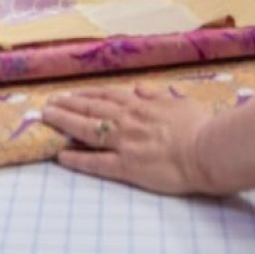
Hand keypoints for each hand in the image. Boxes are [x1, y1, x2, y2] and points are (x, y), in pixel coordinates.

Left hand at [42, 87, 220, 195]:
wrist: (207, 149)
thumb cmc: (198, 126)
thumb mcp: (178, 101)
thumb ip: (156, 95)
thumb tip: (139, 88)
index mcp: (140, 104)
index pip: (105, 96)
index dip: (85, 94)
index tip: (70, 93)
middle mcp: (127, 119)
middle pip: (90, 109)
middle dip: (67, 105)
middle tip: (48, 103)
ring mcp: (124, 142)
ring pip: (87, 130)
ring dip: (65, 123)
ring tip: (47, 119)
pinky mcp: (127, 166)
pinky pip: (97, 162)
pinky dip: (77, 159)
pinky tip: (62, 157)